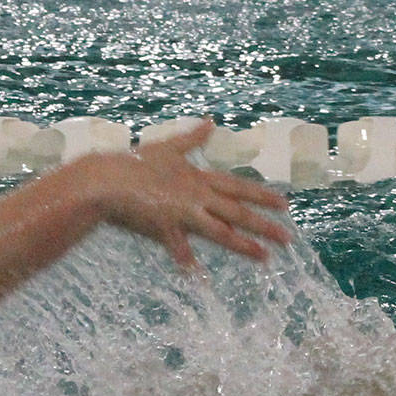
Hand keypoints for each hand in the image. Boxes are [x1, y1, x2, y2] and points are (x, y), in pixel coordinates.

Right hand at [84, 119, 292, 268]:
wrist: (108, 178)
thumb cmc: (135, 161)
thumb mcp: (167, 147)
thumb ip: (192, 138)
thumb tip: (210, 122)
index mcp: (198, 177)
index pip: (238, 187)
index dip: (263, 195)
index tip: (285, 204)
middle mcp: (197, 195)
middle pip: (238, 211)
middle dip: (265, 225)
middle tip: (288, 238)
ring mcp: (182, 212)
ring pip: (220, 230)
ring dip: (244, 245)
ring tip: (264, 258)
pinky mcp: (164, 227)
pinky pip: (179, 246)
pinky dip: (186, 259)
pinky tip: (197, 273)